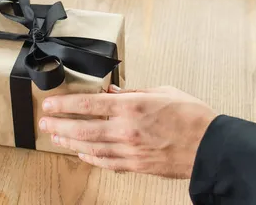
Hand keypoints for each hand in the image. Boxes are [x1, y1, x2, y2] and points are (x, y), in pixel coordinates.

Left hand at [39, 85, 217, 178]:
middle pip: (83, 128)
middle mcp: (126, 129)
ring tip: (56, 137)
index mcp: (132, 106)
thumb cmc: (191, 116)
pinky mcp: (136, 165)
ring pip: (90, 147)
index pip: (88, 104)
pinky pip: (107, 162)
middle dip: (60, 125)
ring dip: (70, 141)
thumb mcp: (163, 91)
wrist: (210, 146)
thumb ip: (134, 91)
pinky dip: (91, 158)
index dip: (65, 104)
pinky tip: (81, 154)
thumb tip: (113, 90)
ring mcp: (130, 150)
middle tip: (45, 122)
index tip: (50, 103)